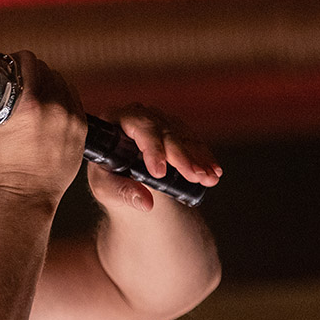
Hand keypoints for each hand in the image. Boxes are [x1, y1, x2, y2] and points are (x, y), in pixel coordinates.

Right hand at [0, 51, 86, 200]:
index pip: (28, 61)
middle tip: (20, 79)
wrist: (25, 194)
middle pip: (46, 70)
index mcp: (29, 104)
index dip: (16, 59)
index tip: (10, 64)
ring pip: (62, 82)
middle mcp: (54, 107)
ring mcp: (71, 118)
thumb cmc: (0, 168)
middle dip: (32, 71)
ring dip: (49, 82)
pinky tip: (51, 106)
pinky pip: (73, 100)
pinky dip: (62, 98)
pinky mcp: (80, 129)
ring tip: (36, 92)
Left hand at [88, 103, 222, 211]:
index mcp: (114, 122)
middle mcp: (137, 116)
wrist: (119, 177)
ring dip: (198, 158)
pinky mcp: (174, 129)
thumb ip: (121, 193)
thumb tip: (145, 203)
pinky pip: (192, 141)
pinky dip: (204, 157)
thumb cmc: (106, 179)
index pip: (138, 128)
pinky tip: (214, 171)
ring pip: (182, 136)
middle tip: (196, 176)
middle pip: (164, 132)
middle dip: (182, 156)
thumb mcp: (105, 188)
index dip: (152, 148)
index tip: (160, 173)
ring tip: (209, 178)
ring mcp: (158, 120)